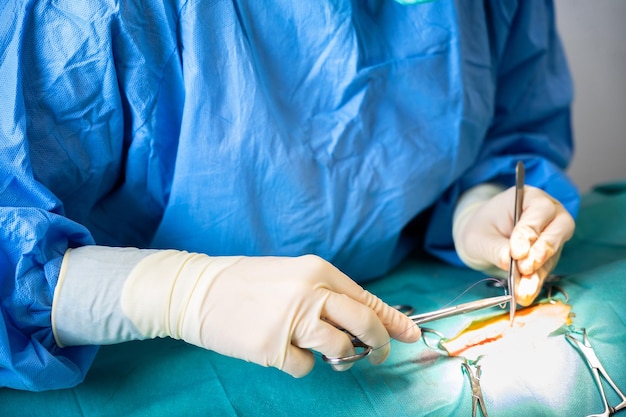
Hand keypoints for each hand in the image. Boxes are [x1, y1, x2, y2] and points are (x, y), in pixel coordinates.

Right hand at [121, 252, 420, 376]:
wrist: (198, 290)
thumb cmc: (246, 283)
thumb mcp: (292, 277)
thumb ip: (327, 295)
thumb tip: (362, 319)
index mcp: (317, 270)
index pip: (366, 299)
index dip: (392, 320)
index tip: (409, 335)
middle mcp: (310, 293)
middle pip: (364, 323)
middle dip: (378, 343)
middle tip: (376, 355)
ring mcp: (292, 321)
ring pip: (340, 350)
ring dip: (340, 358)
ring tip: (322, 352)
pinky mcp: (273, 348)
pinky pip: (306, 367)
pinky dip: (301, 365)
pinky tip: (282, 350)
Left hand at [454, 185, 574, 305]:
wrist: (482, 240)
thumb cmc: (480, 229)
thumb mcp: (479, 237)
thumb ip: (495, 247)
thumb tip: (510, 262)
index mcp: (528, 197)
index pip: (539, 210)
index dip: (530, 231)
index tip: (517, 251)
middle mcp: (547, 213)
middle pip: (559, 227)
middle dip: (543, 249)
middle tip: (525, 267)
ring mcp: (551, 235)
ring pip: (554, 252)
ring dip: (539, 272)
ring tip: (524, 289)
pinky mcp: (549, 256)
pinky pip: (546, 269)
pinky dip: (536, 282)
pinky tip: (526, 294)